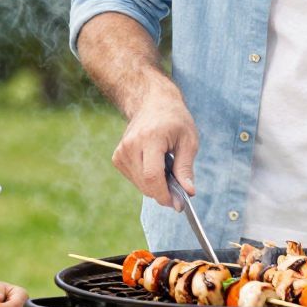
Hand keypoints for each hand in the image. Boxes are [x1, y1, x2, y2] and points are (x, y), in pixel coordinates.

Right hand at [111, 86, 197, 207]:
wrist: (152, 102)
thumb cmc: (175, 120)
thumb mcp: (189, 141)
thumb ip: (186, 168)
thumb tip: (188, 193)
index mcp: (150, 138)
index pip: (152, 176)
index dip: (164, 194)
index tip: (177, 204)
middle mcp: (131, 145)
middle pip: (145, 183)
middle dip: (163, 193)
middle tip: (179, 191)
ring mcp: (121, 151)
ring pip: (140, 184)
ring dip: (156, 186)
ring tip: (167, 167)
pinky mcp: (117, 157)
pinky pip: (134, 179)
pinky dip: (146, 180)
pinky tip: (155, 165)